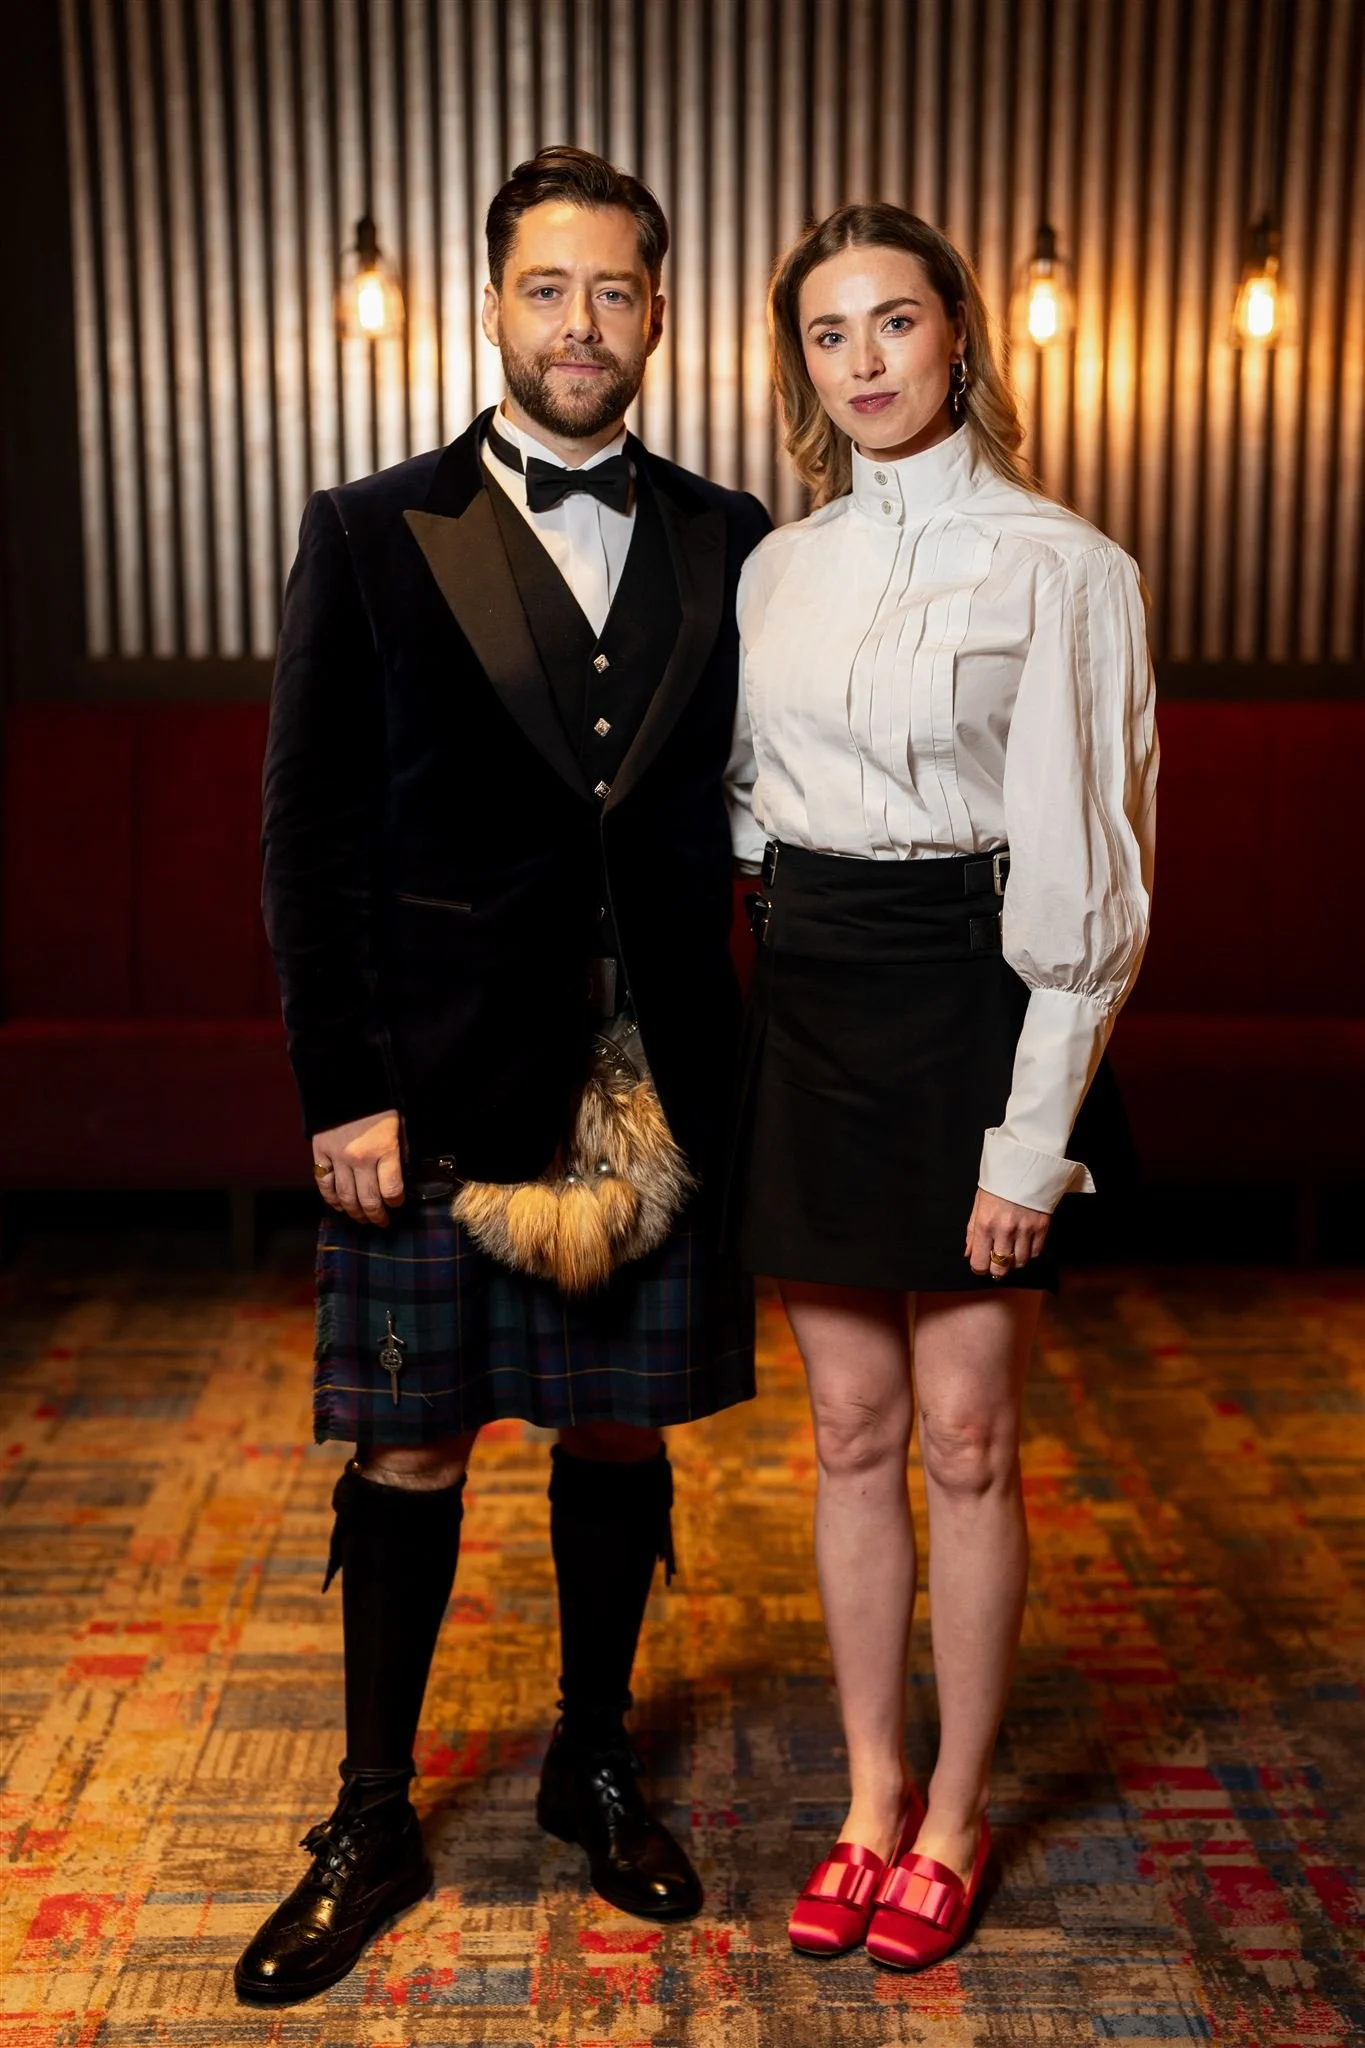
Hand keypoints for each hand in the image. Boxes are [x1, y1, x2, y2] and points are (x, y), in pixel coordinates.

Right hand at [312, 1110, 403, 1225]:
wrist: (345, 1080)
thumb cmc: (378, 1102)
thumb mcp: (400, 1123)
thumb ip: (401, 1150)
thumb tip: (403, 1173)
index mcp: (384, 1149)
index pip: (392, 1189)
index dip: (396, 1202)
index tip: (397, 1203)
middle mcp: (360, 1158)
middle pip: (368, 1199)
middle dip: (376, 1215)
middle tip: (380, 1221)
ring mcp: (338, 1157)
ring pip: (345, 1197)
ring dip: (355, 1212)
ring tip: (362, 1218)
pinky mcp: (320, 1153)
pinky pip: (324, 1184)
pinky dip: (331, 1199)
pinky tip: (339, 1206)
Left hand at [965, 1186, 1050, 1278]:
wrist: (1025, 1166)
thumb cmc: (998, 1184)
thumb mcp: (978, 1204)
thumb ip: (972, 1232)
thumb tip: (969, 1254)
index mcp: (984, 1224)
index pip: (979, 1263)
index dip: (979, 1268)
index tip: (981, 1265)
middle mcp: (1004, 1230)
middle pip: (1000, 1269)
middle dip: (997, 1269)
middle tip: (997, 1262)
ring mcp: (1025, 1230)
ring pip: (1019, 1262)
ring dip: (1014, 1260)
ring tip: (1011, 1249)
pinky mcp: (1041, 1227)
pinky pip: (1036, 1252)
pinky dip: (1029, 1252)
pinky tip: (1024, 1242)